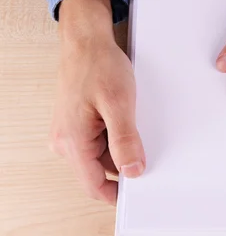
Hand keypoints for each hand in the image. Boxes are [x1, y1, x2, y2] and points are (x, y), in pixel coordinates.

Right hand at [49, 0, 144, 204]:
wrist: (86, 41)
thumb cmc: (98, 66)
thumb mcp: (119, 104)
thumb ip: (125, 140)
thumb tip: (133, 171)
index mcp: (72, 142)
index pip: (94, 185)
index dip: (118, 194)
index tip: (141, 194)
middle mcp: (65, 142)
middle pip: (99, 171)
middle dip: (125, 167)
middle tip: (149, 155)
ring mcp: (70, 133)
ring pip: (101, 156)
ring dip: (122, 149)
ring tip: (138, 129)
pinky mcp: (77, 123)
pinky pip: (99, 141)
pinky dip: (117, 137)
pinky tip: (129, 122)